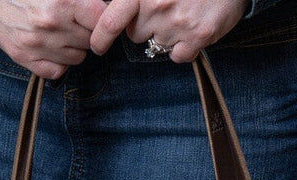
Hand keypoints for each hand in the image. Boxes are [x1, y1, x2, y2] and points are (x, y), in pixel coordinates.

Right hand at [0, 0, 109, 79]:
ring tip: (60, 34)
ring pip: (77, 58)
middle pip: (90, 41)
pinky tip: (52, 49)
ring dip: (73, 48)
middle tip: (73, 23)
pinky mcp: (24, 58)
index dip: (101, 20)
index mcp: (62, 1)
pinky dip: (59, 64)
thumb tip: (109, 8)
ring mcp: (37, 44)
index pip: (100, 20)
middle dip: (86, 33)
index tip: (94, 18)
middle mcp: (50, 24)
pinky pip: (58, 72)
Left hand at [90, 0, 245, 62]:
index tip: (98, 46)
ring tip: (183, 14)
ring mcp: (178, 23)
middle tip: (164, 9)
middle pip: (135, 35)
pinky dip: (184, 47)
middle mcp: (157, 6)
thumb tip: (112, 10)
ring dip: (167, 35)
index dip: (99, 38)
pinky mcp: (198, 36)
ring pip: (158, 45)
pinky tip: (193, 28)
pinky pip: (179, 56)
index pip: (109, 22)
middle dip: (144, 26)